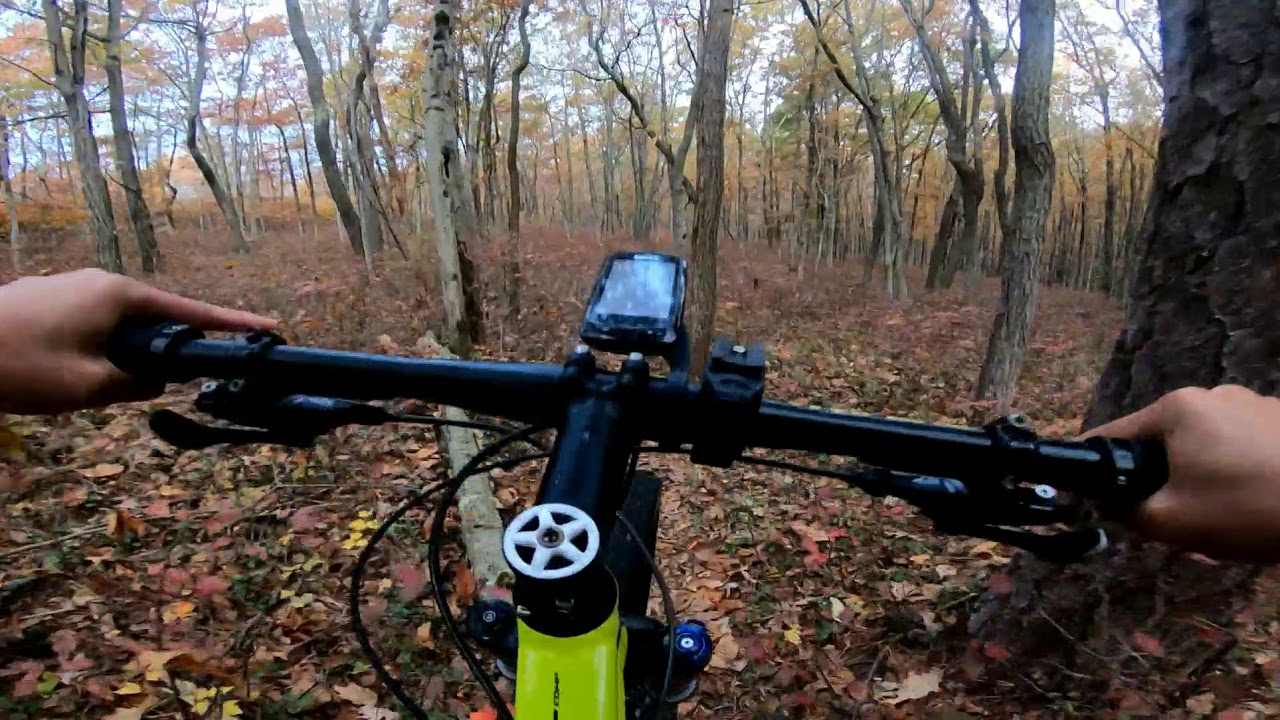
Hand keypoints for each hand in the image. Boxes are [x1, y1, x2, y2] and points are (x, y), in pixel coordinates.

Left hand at [0, 269, 276, 414]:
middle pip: (153, 318)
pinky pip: (88, 323)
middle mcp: (97, 282)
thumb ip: (135, 383)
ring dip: (120, 354)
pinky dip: (95, 348)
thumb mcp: (89, 387)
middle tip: (164, 383)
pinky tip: (70, 374)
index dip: (231, 323)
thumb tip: (157, 379)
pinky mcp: (43, 300)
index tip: (268, 327)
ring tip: (96, 386)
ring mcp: (68, 287)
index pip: (190, 311)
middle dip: (162, 350)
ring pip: (116, 324)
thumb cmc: (20, 367)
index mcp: (117, 295)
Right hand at [1084, 385, 1279, 562]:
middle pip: (1164, 445)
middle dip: (1164, 487)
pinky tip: (1253, 511)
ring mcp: (1254, 405)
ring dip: (1202, 485)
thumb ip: (1126, 511)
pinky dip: (1237, 478)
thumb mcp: (1172, 522)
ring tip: (1220, 528)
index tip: (1097, 501)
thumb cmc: (1248, 508)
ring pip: (1205, 451)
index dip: (1097, 469)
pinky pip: (1241, 450)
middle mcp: (1213, 394)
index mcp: (1177, 408)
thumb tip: (1107, 502)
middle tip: (1176, 529)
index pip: (1113, 434)